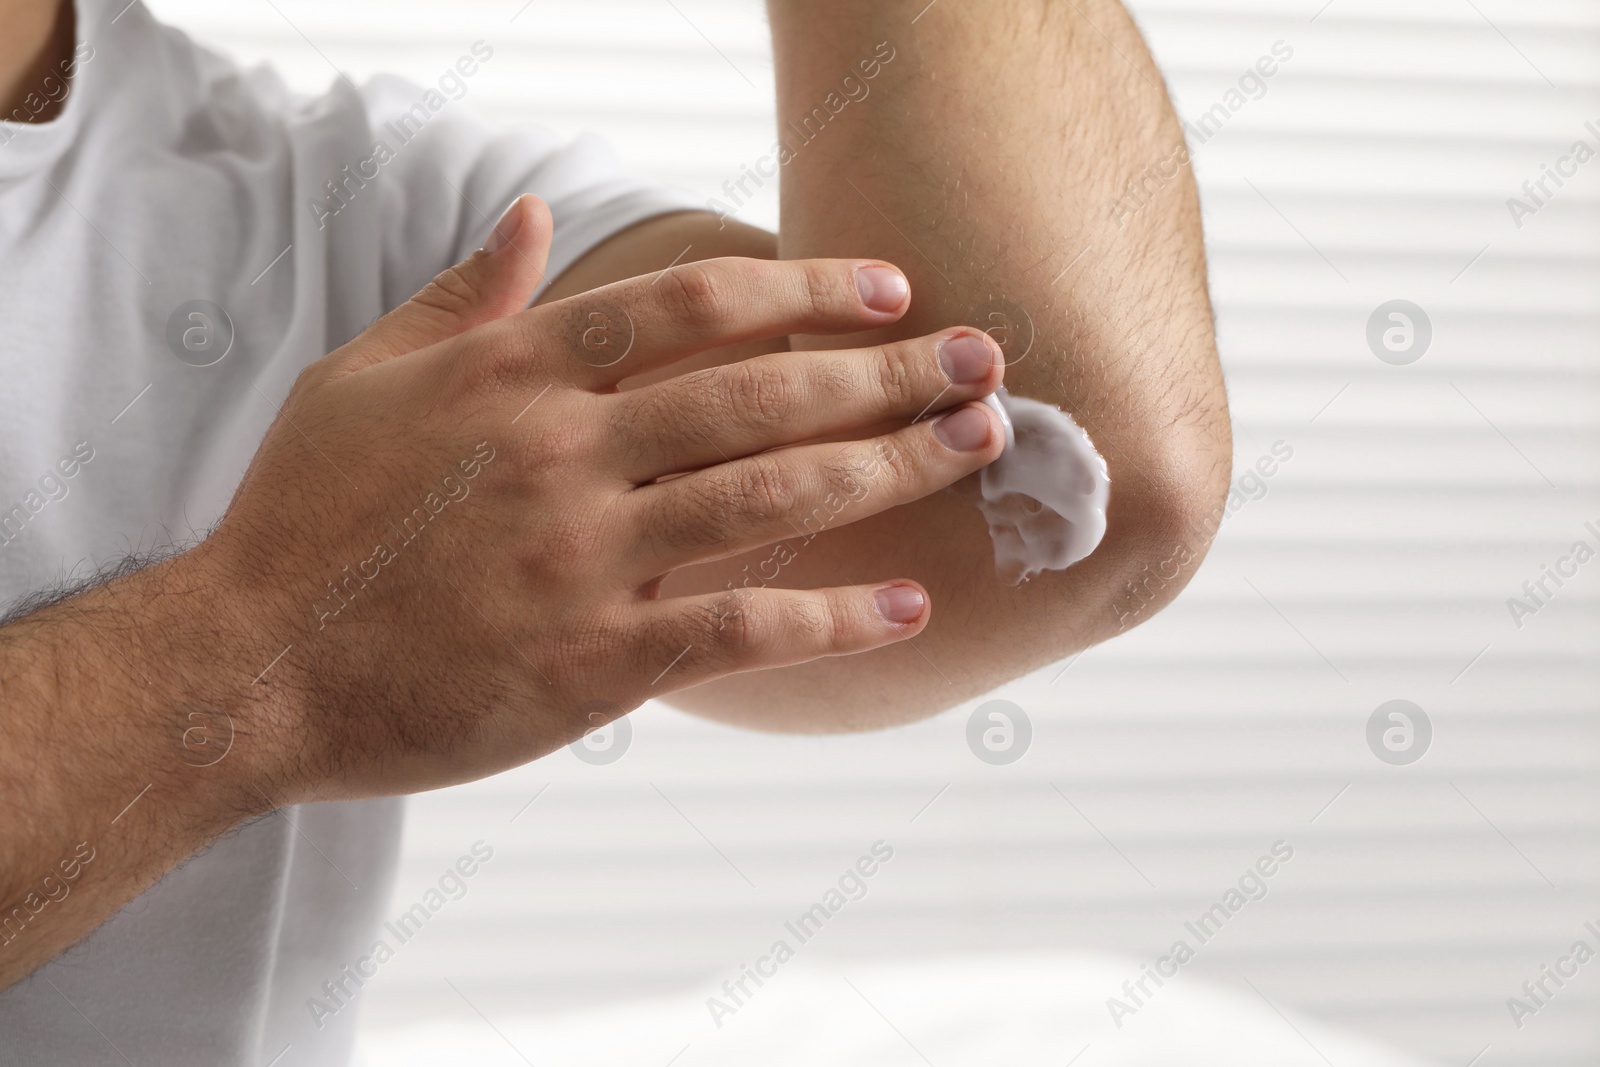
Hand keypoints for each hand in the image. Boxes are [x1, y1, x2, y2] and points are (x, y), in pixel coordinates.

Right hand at [197, 196, 1006, 802]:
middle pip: (758, 394)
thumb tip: (528, 214)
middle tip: (982, 362)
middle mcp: (559, 455)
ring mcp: (580, 560)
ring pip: (767, 499)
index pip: (687, 307)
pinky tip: (908, 606)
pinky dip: (832, 618)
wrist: (249, 668)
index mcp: (510, 375)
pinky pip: (738, 629)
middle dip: (885, 372)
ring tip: (974, 447)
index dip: (801, 287)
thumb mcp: (364, 379)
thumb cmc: (304, 518)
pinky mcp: (591, 663)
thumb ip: (462, 296)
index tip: (886, 286)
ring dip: (887, 469)